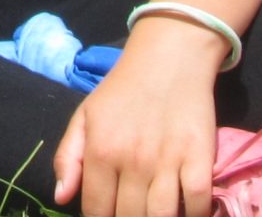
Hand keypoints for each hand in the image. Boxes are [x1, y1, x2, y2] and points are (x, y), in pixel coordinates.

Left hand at [50, 24, 224, 216]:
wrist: (168, 59)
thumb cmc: (121, 90)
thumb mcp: (85, 116)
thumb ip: (68, 158)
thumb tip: (61, 198)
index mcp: (101, 151)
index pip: (97, 211)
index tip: (107, 213)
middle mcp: (133, 161)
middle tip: (130, 209)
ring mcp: (168, 162)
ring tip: (153, 211)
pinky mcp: (200, 159)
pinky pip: (198, 205)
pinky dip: (193, 214)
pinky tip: (185, 210)